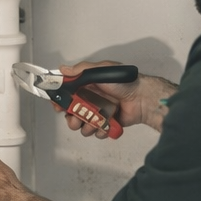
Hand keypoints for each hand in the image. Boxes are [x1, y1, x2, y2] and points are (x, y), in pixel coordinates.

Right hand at [58, 60, 176, 136]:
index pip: (67, 95)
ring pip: (83, 125)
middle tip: (75, 120)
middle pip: (72, 114)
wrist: (142, 97)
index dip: (60, 102)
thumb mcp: (100, 70)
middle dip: (71, 119)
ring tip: (92, 124)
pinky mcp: (109, 124)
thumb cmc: (122, 82)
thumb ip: (80, 70)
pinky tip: (104, 127)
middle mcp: (91, 100)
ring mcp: (100, 113)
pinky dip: (99, 131)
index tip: (58, 107)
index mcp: (87, 86)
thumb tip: (62, 69)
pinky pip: (98, 131)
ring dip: (85, 127)